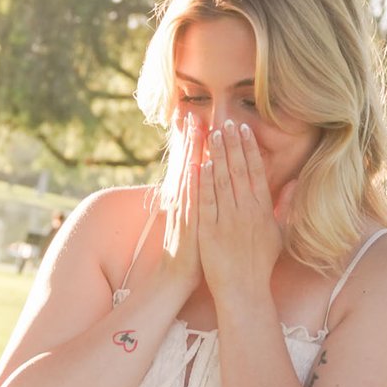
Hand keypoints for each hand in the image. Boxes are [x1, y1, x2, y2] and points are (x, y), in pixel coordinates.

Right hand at [136, 114, 204, 304]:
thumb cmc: (195, 248)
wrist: (178, 274)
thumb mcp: (196, 218)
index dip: (193, 141)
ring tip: (194, 128)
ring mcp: (186, 209)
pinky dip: (194, 182)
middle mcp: (184, 199)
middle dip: (190, 138)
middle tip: (191, 113)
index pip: (192, 162)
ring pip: (189, 173)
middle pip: (187, 161)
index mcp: (188, 197)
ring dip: (191, 150)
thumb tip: (207, 178)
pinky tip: (197, 165)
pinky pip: (192, 199)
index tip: (197, 118)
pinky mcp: (190, 222)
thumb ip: (201, 197)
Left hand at [199, 117, 280, 303]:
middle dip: (232, 144)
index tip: (245, 129)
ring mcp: (227, 220)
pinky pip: (206, 201)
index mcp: (263, 209)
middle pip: (239, 170)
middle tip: (226, 121)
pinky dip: (204, 181)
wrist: (244, 289)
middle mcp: (246, 211)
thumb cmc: (262, 263)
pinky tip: (202, 163)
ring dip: (218, 155)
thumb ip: (287, 206)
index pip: (256, 171)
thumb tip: (294, 182)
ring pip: (222, 180)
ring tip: (212, 133)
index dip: (250, 148)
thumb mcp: (281, 233)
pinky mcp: (209, 230)